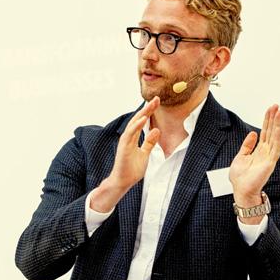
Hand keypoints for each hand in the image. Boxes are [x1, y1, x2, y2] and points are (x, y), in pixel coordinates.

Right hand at [89, 97, 160, 211]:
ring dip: (143, 113)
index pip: (142, 121)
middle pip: (138, 119)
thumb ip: (149, 142)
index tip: (157, 102)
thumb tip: (156, 130)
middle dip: (147, 109)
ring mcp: (125, 141)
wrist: (123, 181)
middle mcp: (128, 137)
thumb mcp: (145, 154)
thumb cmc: (131, 169)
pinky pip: (130, 133)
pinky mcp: (124, 147)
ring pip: (134, 123)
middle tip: (156, 98)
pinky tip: (144, 118)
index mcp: (133, 138)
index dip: (149, 112)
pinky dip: (137, 125)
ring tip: (151, 104)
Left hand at [229, 104, 279, 207]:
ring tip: (279, 112)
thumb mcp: (241, 156)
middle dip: (273, 118)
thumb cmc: (241, 178)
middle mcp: (266, 152)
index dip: (267, 120)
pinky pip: (275, 148)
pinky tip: (278, 129)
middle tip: (276, 106)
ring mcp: (269, 157)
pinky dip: (277, 138)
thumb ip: (247, 145)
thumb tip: (253, 133)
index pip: (265, 131)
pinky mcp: (270, 163)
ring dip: (277, 125)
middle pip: (271, 131)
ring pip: (275, 137)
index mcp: (259, 150)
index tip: (270, 109)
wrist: (241, 190)